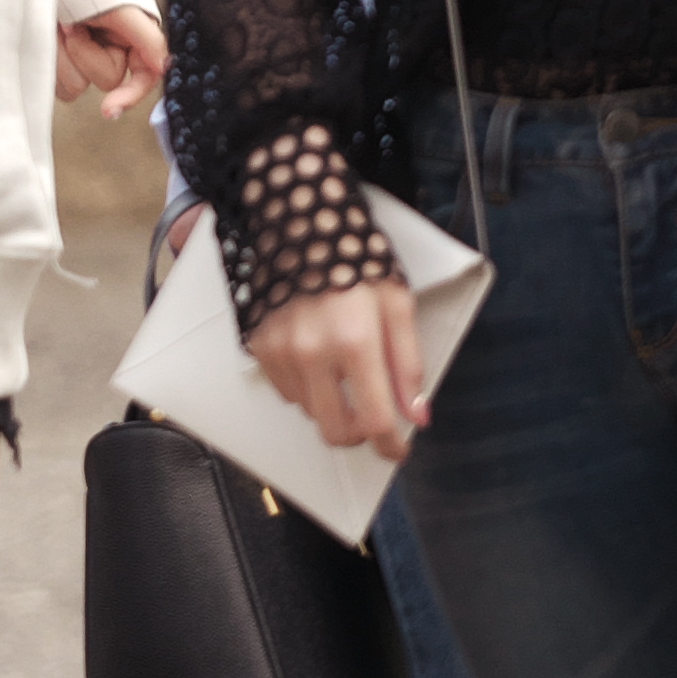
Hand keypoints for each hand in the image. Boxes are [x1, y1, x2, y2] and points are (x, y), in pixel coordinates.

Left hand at [56, 3, 166, 115]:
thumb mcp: (118, 4)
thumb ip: (146, 37)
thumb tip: (166, 66)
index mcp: (134, 38)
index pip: (144, 77)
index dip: (130, 95)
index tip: (109, 111)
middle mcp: (110, 50)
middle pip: (106, 80)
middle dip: (86, 52)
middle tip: (73, 23)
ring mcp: (80, 57)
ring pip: (76, 85)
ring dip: (63, 55)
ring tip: (58, 24)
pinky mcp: (55, 61)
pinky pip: (53, 82)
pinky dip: (47, 58)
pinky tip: (46, 35)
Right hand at [247, 274, 426, 462]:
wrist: (300, 227)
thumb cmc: (356, 263)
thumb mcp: (398, 307)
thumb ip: (409, 366)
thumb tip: (417, 416)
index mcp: (355, 341)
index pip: (375, 419)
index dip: (391, 446)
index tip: (398, 450)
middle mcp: (312, 352)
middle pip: (335, 430)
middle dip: (358, 436)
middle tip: (371, 422)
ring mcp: (280, 351)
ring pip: (310, 413)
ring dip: (331, 407)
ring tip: (343, 375)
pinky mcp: (259, 346)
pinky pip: (285, 391)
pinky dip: (306, 389)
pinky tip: (318, 361)